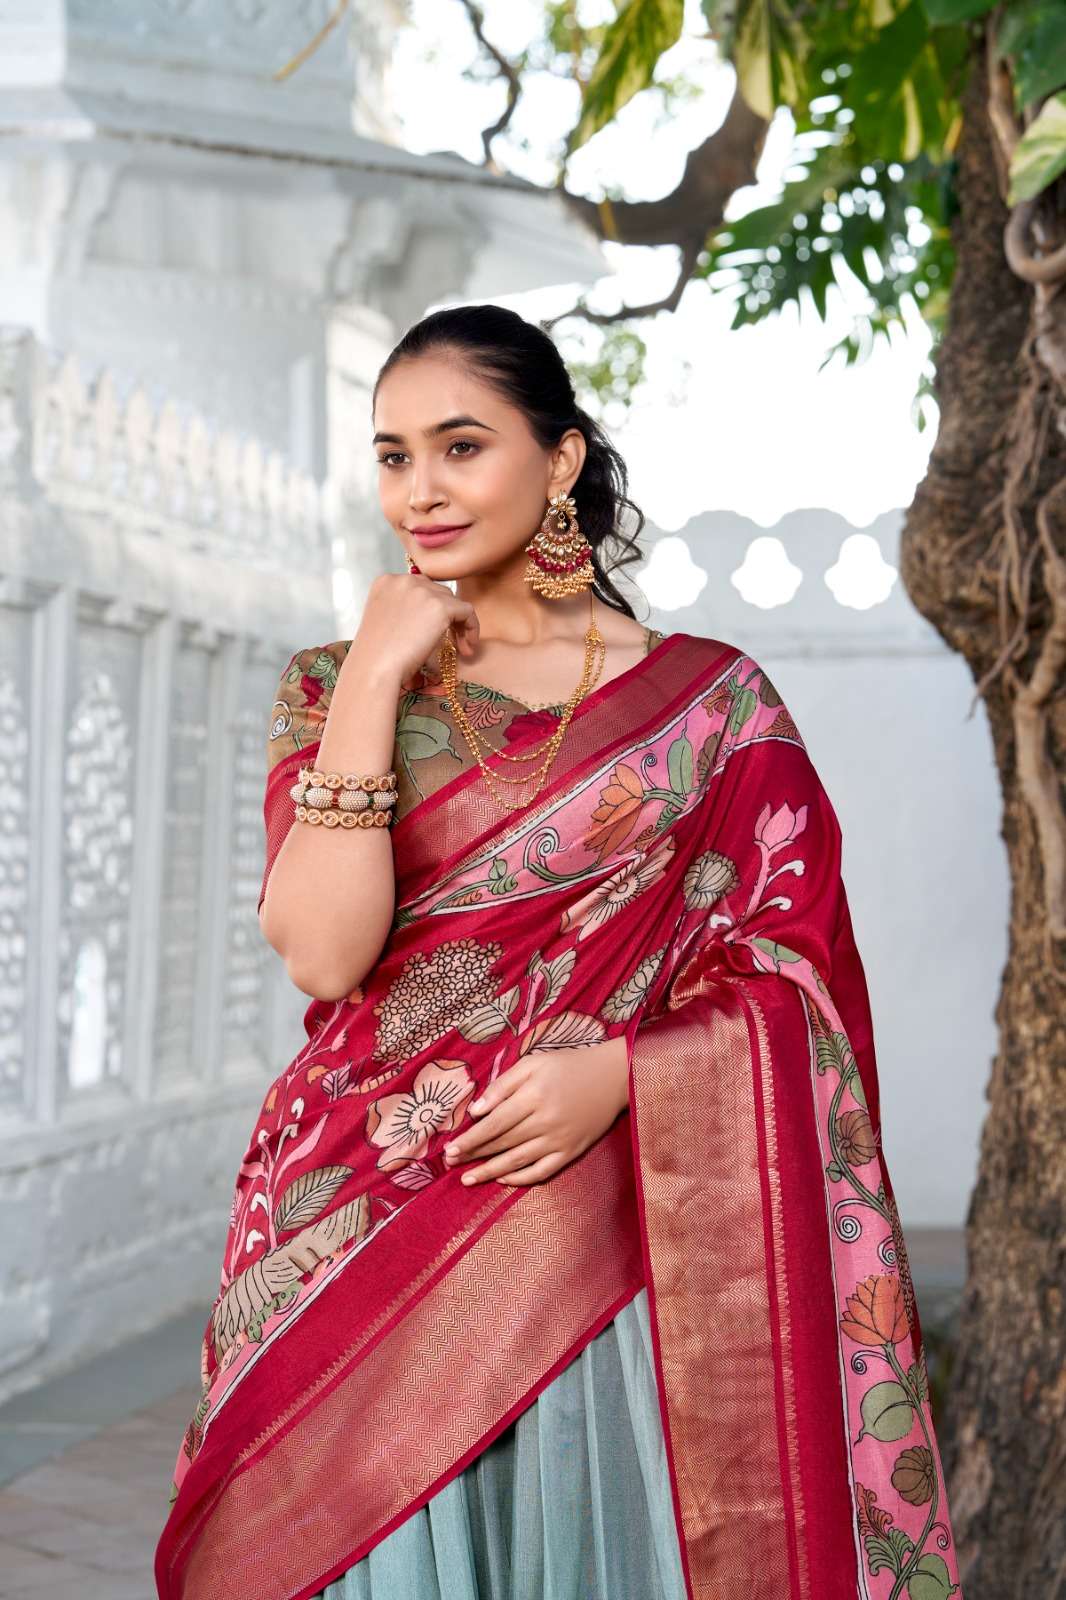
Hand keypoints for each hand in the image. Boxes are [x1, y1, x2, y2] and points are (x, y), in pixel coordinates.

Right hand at [350, 571, 480, 686]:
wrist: (374, 669)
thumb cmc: (376, 656)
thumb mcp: (385, 622)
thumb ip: (404, 610)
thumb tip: (429, 617)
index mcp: (386, 581)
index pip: (420, 587)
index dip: (431, 609)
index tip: (435, 632)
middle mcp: (404, 580)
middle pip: (438, 592)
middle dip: (447, 617)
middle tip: (452, 643)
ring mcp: (422, 590)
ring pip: (454, 602)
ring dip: (458, 625)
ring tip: (459, 649)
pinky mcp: (440, 606)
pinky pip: (468, 612)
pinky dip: (472, 629)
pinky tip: (467, 649)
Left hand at [441, 1034, 629, 1186]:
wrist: (613, 1077)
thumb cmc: (568, 1066)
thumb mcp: (533, 1062)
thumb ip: (503, 1085)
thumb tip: (476, 1111)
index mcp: (534, 1096)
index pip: (494, 1123)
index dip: (471, 1138)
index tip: (449, 1149)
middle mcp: (545, 1121)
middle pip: (502, 1143)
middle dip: (474, 1155)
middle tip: (451, 1163)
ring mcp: (559, 1140)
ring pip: (518, 1161)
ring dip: (490, 1172)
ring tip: (468, 1179)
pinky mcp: (571, 1152)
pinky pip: (542, 1171)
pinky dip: (521, 1178)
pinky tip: (502, 1178)